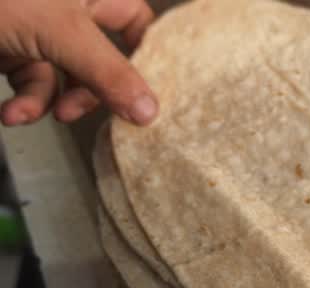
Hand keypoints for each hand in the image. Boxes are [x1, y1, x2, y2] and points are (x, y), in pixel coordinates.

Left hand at [0, 0, 156, 125]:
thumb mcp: (60, 31)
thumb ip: (107, 71)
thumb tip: (148, 111)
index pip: (138, 22)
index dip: (149, 55)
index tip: (154, 93)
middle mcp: (69, 10)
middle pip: (106, 61)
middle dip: (96, 93)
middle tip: (98, 111)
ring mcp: (39, 32)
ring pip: (67, 79)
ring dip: (55, 104)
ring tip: (47, 114)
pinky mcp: (12, 52)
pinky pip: (33, 84)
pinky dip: (27, 104)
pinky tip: (14, 113)